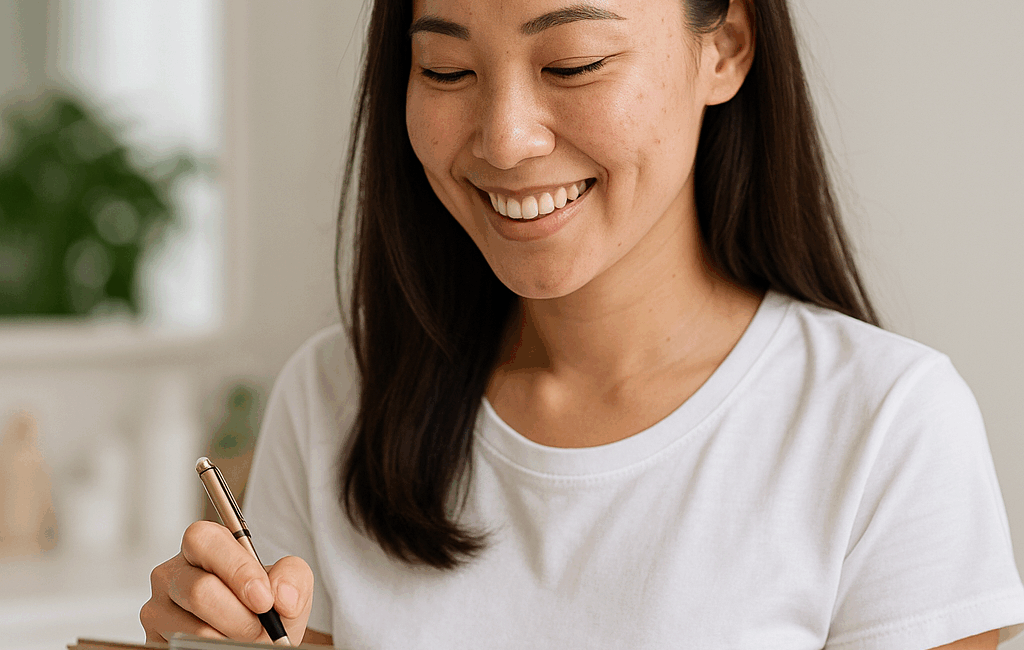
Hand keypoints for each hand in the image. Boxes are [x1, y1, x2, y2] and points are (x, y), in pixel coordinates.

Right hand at [141, 520, 313, 643]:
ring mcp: (157, 608)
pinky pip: (185, 647)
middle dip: (240, 616)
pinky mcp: (153, 638)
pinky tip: (228, 644)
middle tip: (261, 628)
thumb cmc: (267, 608)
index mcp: (204, 547)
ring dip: (231, 639)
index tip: (264, 599)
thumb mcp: (289, 585)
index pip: (205, 541)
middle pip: (199, 590)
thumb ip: (293, 577)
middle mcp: (172, 574)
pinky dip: (216, 649)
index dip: (237, 570)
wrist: (255, 639)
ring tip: (246, 638)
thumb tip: (282, 595)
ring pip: (194, 628)